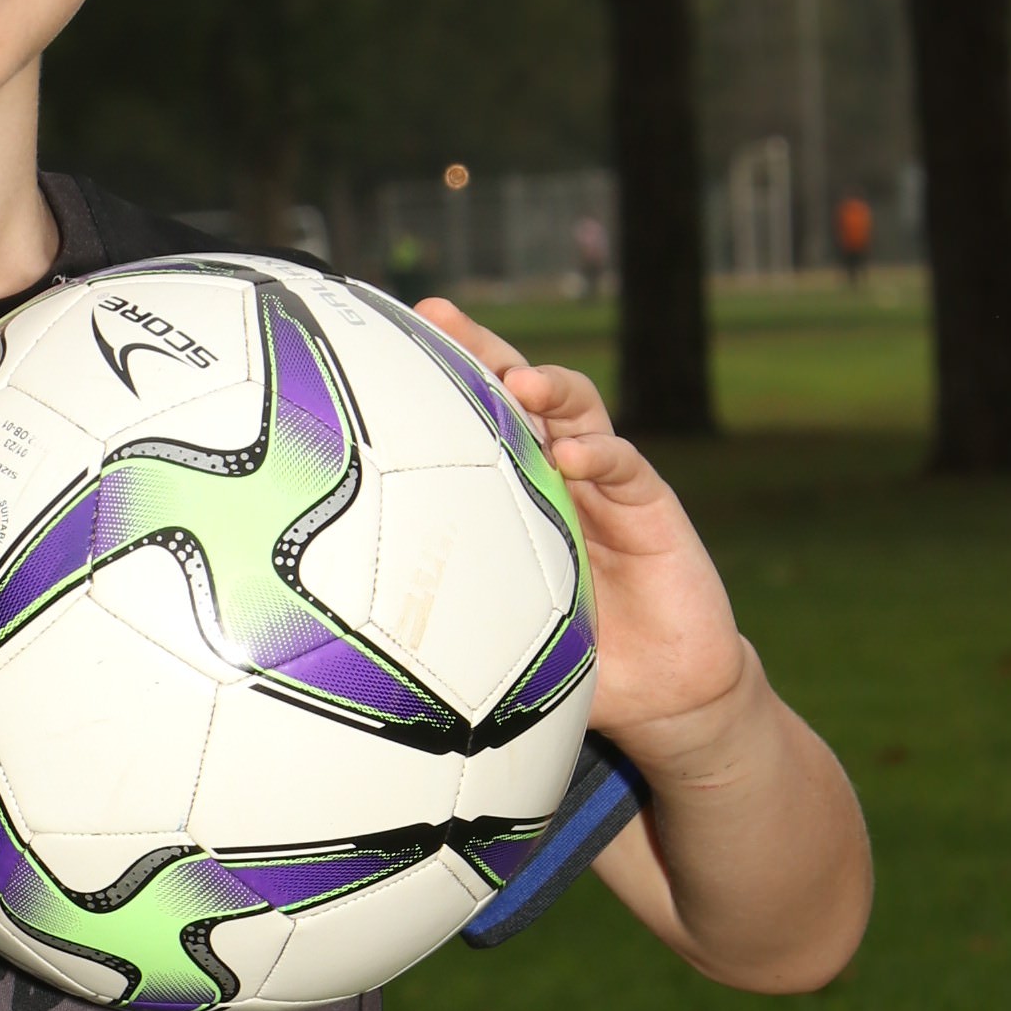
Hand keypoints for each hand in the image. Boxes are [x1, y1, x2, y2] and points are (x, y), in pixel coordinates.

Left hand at [417, 302, 746, 754]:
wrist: (659, 692)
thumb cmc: (572, 657)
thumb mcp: (493, 632)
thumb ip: (445, 612)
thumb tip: (352, 635)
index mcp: (511, 492)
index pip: (471, 418)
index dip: (437, 375)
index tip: (389, 339)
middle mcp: (555, 474)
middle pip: (518, 390)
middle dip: (482, 348)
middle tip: (441, 318)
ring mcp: (604, 485)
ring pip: (577, 411)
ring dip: (548, 388)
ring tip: (518, 383)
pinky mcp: (651, 509)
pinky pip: (625, 467)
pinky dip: (599, 455)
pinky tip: (569, 458)